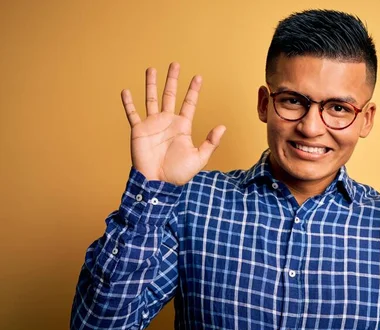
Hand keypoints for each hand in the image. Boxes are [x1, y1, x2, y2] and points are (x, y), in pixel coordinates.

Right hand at [121, 62, 225, 185]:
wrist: (158, 183)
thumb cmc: (178, 174)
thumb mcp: (199, 158)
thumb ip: (211, 142)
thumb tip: (223, 127)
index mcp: (182, 126)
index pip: (189, 104)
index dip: (193, 90)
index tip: (198, 77)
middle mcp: (167, 122)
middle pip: (170, 95)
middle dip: (173, 80)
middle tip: (175, 64)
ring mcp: (152, 125)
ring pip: (151, 99)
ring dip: (151, 84)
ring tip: (151, 69)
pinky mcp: (139, 130)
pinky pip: (132, 114)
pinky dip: (128, 103)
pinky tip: (126, 91)